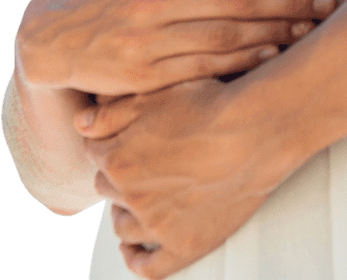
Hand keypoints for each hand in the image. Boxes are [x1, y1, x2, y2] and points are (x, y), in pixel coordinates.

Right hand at [16, 0, 334, 97]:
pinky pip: (204, 69)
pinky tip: (272, 56)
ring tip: (310, 30)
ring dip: (275, 34)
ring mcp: (150, 41)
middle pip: (240, 1)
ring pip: (227, 37)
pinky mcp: (144, 76)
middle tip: (326, 3)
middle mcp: (156, 0)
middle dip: (290, 2)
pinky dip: (243, 63)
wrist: (51, 35)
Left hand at [78, 79, 274, 278]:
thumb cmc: (212, 104)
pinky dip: (136, 258)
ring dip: (124, 212)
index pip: (94, 153)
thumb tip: (79, 124)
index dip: (110, 142)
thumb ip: (112, 111)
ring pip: (122, 225)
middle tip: (140, 163)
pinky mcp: (183, 245)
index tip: (126, 137)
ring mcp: (156, 224)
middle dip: (117, 175)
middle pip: (107, 187)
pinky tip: (134, 249)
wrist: (258, 130)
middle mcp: (130, 194)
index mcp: (118, 157)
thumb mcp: (159, 94)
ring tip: (140, 199)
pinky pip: (148, 266)